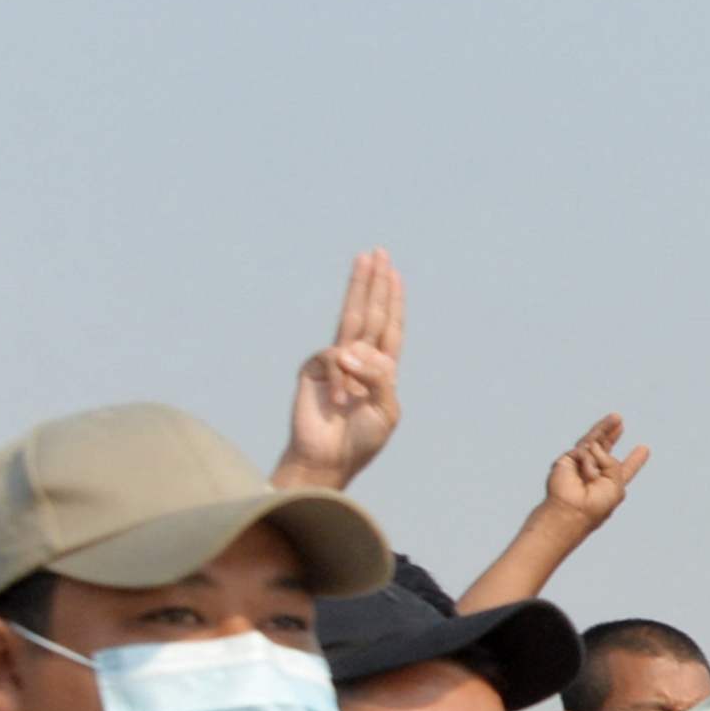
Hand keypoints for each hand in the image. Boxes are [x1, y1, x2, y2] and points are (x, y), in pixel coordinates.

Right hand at [274, 249, 403, 490]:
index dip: (393, 301)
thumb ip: (379, 378)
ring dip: (360, 289)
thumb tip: (350, 349)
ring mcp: (336, 361)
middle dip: (375, 283)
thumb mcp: (385, 410)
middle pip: (370, 313)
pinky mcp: (315, 367)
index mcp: (382, 370)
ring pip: (350, 319)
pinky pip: (335, 360)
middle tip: (378, 252)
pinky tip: (342, 401)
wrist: (330, 458)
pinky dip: (344, 380)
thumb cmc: (360, 439)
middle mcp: (360, 359)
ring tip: (366, 270)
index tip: (394, 274)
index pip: (390, 327)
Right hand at [541, 413, 649, 538]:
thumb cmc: (596, 505)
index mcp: (611, 483)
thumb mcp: (616, 485)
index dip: (635, 459)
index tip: (645, 449)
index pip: (625, 468)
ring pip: (594, 442)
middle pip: (605, 449)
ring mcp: (580, 465)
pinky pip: (586, 450)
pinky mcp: (568, 460)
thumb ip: (612, 463)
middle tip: (618, 418)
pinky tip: (588, 475)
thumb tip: (595, 446)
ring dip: (606, 429)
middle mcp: (596, 473)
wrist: (572, 510)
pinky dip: (590, 462)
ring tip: (618, 417)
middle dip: (610, 434)